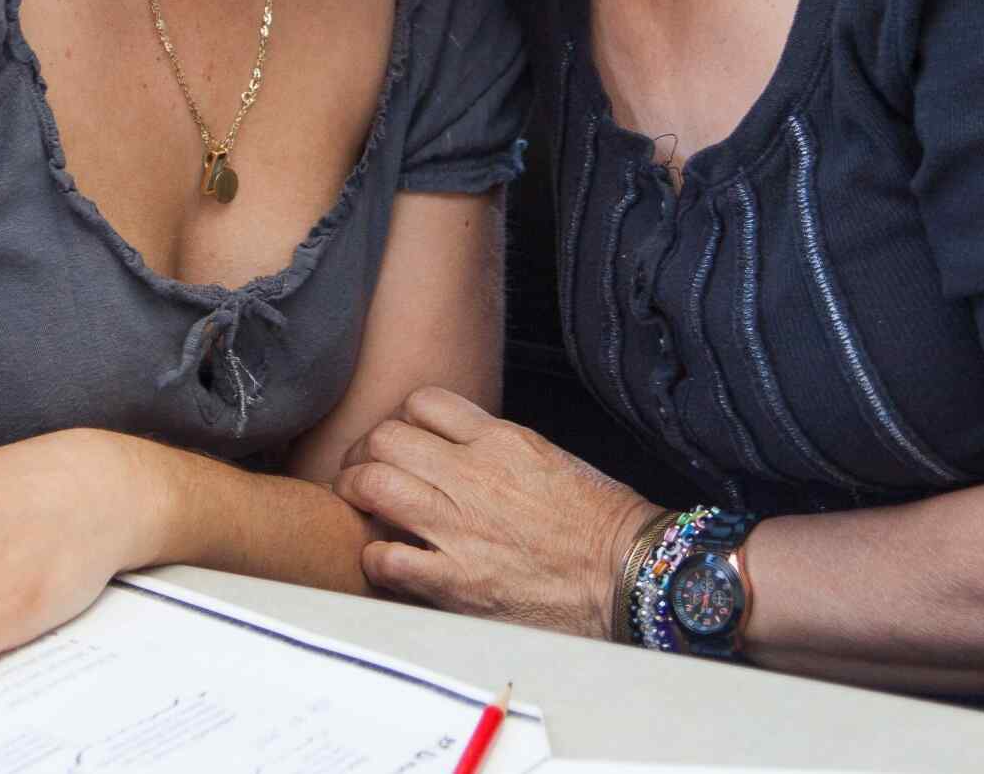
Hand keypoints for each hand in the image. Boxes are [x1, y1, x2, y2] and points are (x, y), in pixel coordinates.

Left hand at [333, 386, 653, 638]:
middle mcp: (474, 476)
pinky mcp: (456, 581)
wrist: (629, 576)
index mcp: (501, 440)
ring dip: (354, 493)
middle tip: (362, 472)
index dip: (401, 419)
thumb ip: (496, 448)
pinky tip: (385, 560)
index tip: (400, 442)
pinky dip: (373, 558)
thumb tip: (456, 447)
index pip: (422, 402)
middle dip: (363, 452)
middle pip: (384, 437)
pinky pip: (386, 558)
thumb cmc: (600, 522)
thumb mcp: (548, 457)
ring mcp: (461, 528)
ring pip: (373, 484)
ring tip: (358, 507)